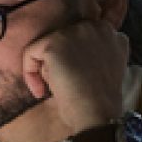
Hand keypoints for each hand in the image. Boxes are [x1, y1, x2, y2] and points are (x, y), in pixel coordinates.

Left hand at [21, 19, 129, 136]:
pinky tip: (41, 91)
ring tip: (60, 88)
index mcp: (111, 33)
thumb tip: (73, 51)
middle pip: (63, 39)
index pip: (81, 37)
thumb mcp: (109, 67)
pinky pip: (31, 53)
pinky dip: (30, 74)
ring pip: (48, 46)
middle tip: (67, 84)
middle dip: (62, 61)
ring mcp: (75, 32)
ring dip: (48, 68)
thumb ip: (97, 51)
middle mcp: (95, 27)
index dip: (73, 58)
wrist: (97, 114)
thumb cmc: (100, 100)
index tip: (75, 78)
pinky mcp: (54, 43)